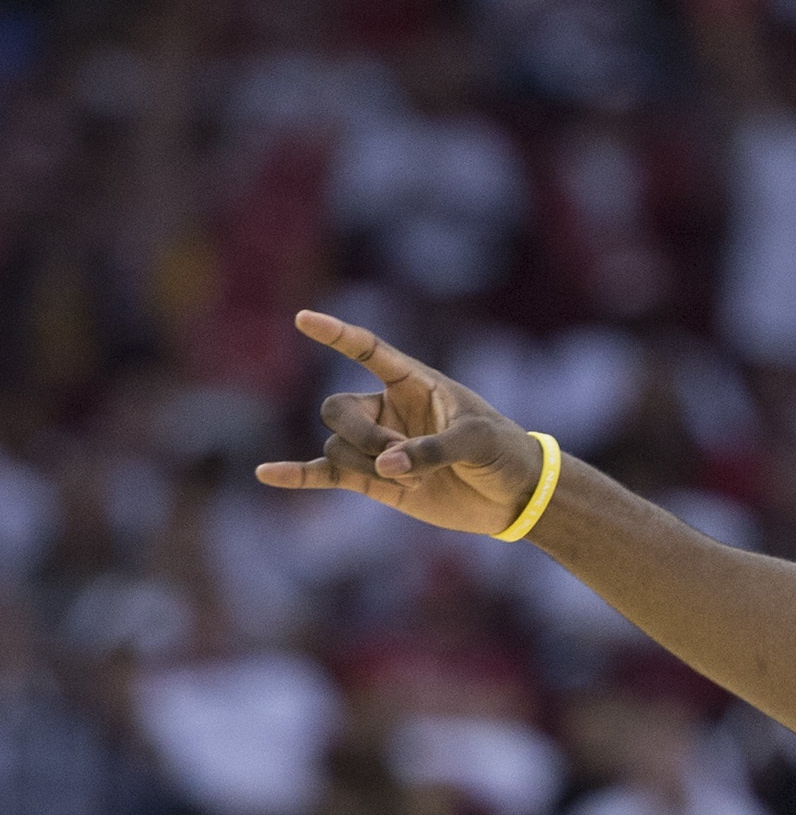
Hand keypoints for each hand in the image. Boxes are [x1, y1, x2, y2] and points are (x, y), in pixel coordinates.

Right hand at [255, 311, 544, 536]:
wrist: (511, 496)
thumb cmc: (502, 452)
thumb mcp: (477, 441)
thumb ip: (433, 449)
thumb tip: (386, 464)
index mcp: (414, 382)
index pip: (368, 350)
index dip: (337, 334)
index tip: (304, 318)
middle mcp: (388, 408)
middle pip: (338, 409)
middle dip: (361, 435)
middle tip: (400, 456)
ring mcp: (378, 444)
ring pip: (338, 447)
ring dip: (369, 467)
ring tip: (414, 479)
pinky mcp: (374, 480)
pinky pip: (325, 473)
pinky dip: (297, 474)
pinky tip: (266, 473)